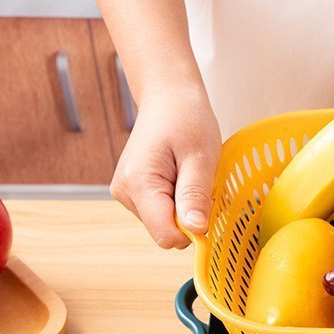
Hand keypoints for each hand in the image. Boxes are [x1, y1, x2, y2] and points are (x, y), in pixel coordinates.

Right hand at [110, 86, 221, 248]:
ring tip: (188, 172)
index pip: (166, 235)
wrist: (169, 97)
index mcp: (138, 184)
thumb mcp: (201, 158)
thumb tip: (196, 231)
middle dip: (189, 214)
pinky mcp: (133, 191)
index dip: (192, 230)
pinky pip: (162, 211)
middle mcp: (125, 193)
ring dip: (184, 205)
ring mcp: (126, 192)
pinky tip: (180, 174)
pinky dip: (177, 199)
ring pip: (165, 222)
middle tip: (198, 179)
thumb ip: (195, 195)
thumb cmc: (187, 120)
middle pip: (166, 231)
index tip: (208, 207)